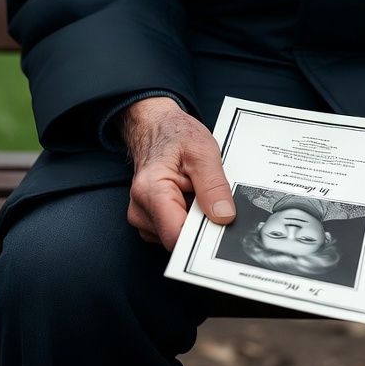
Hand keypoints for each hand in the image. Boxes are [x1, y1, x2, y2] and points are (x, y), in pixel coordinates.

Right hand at [119, 97, 234, 250]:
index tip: (220, 222)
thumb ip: (213, 185)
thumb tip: (223, 216)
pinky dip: (187, 217)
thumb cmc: (174, 134)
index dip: (202, 232)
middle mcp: (140, 210)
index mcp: (151, 191)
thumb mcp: (203, 151)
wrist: (155, 127)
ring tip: (195, 191)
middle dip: (200, 222)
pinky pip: (174, 230)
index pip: (177, 235)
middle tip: (208, 196)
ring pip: (178, 236)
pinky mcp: (149, 221)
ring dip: (194, 218)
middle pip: (179, 238)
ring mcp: (142, 218)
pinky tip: (189, 197)